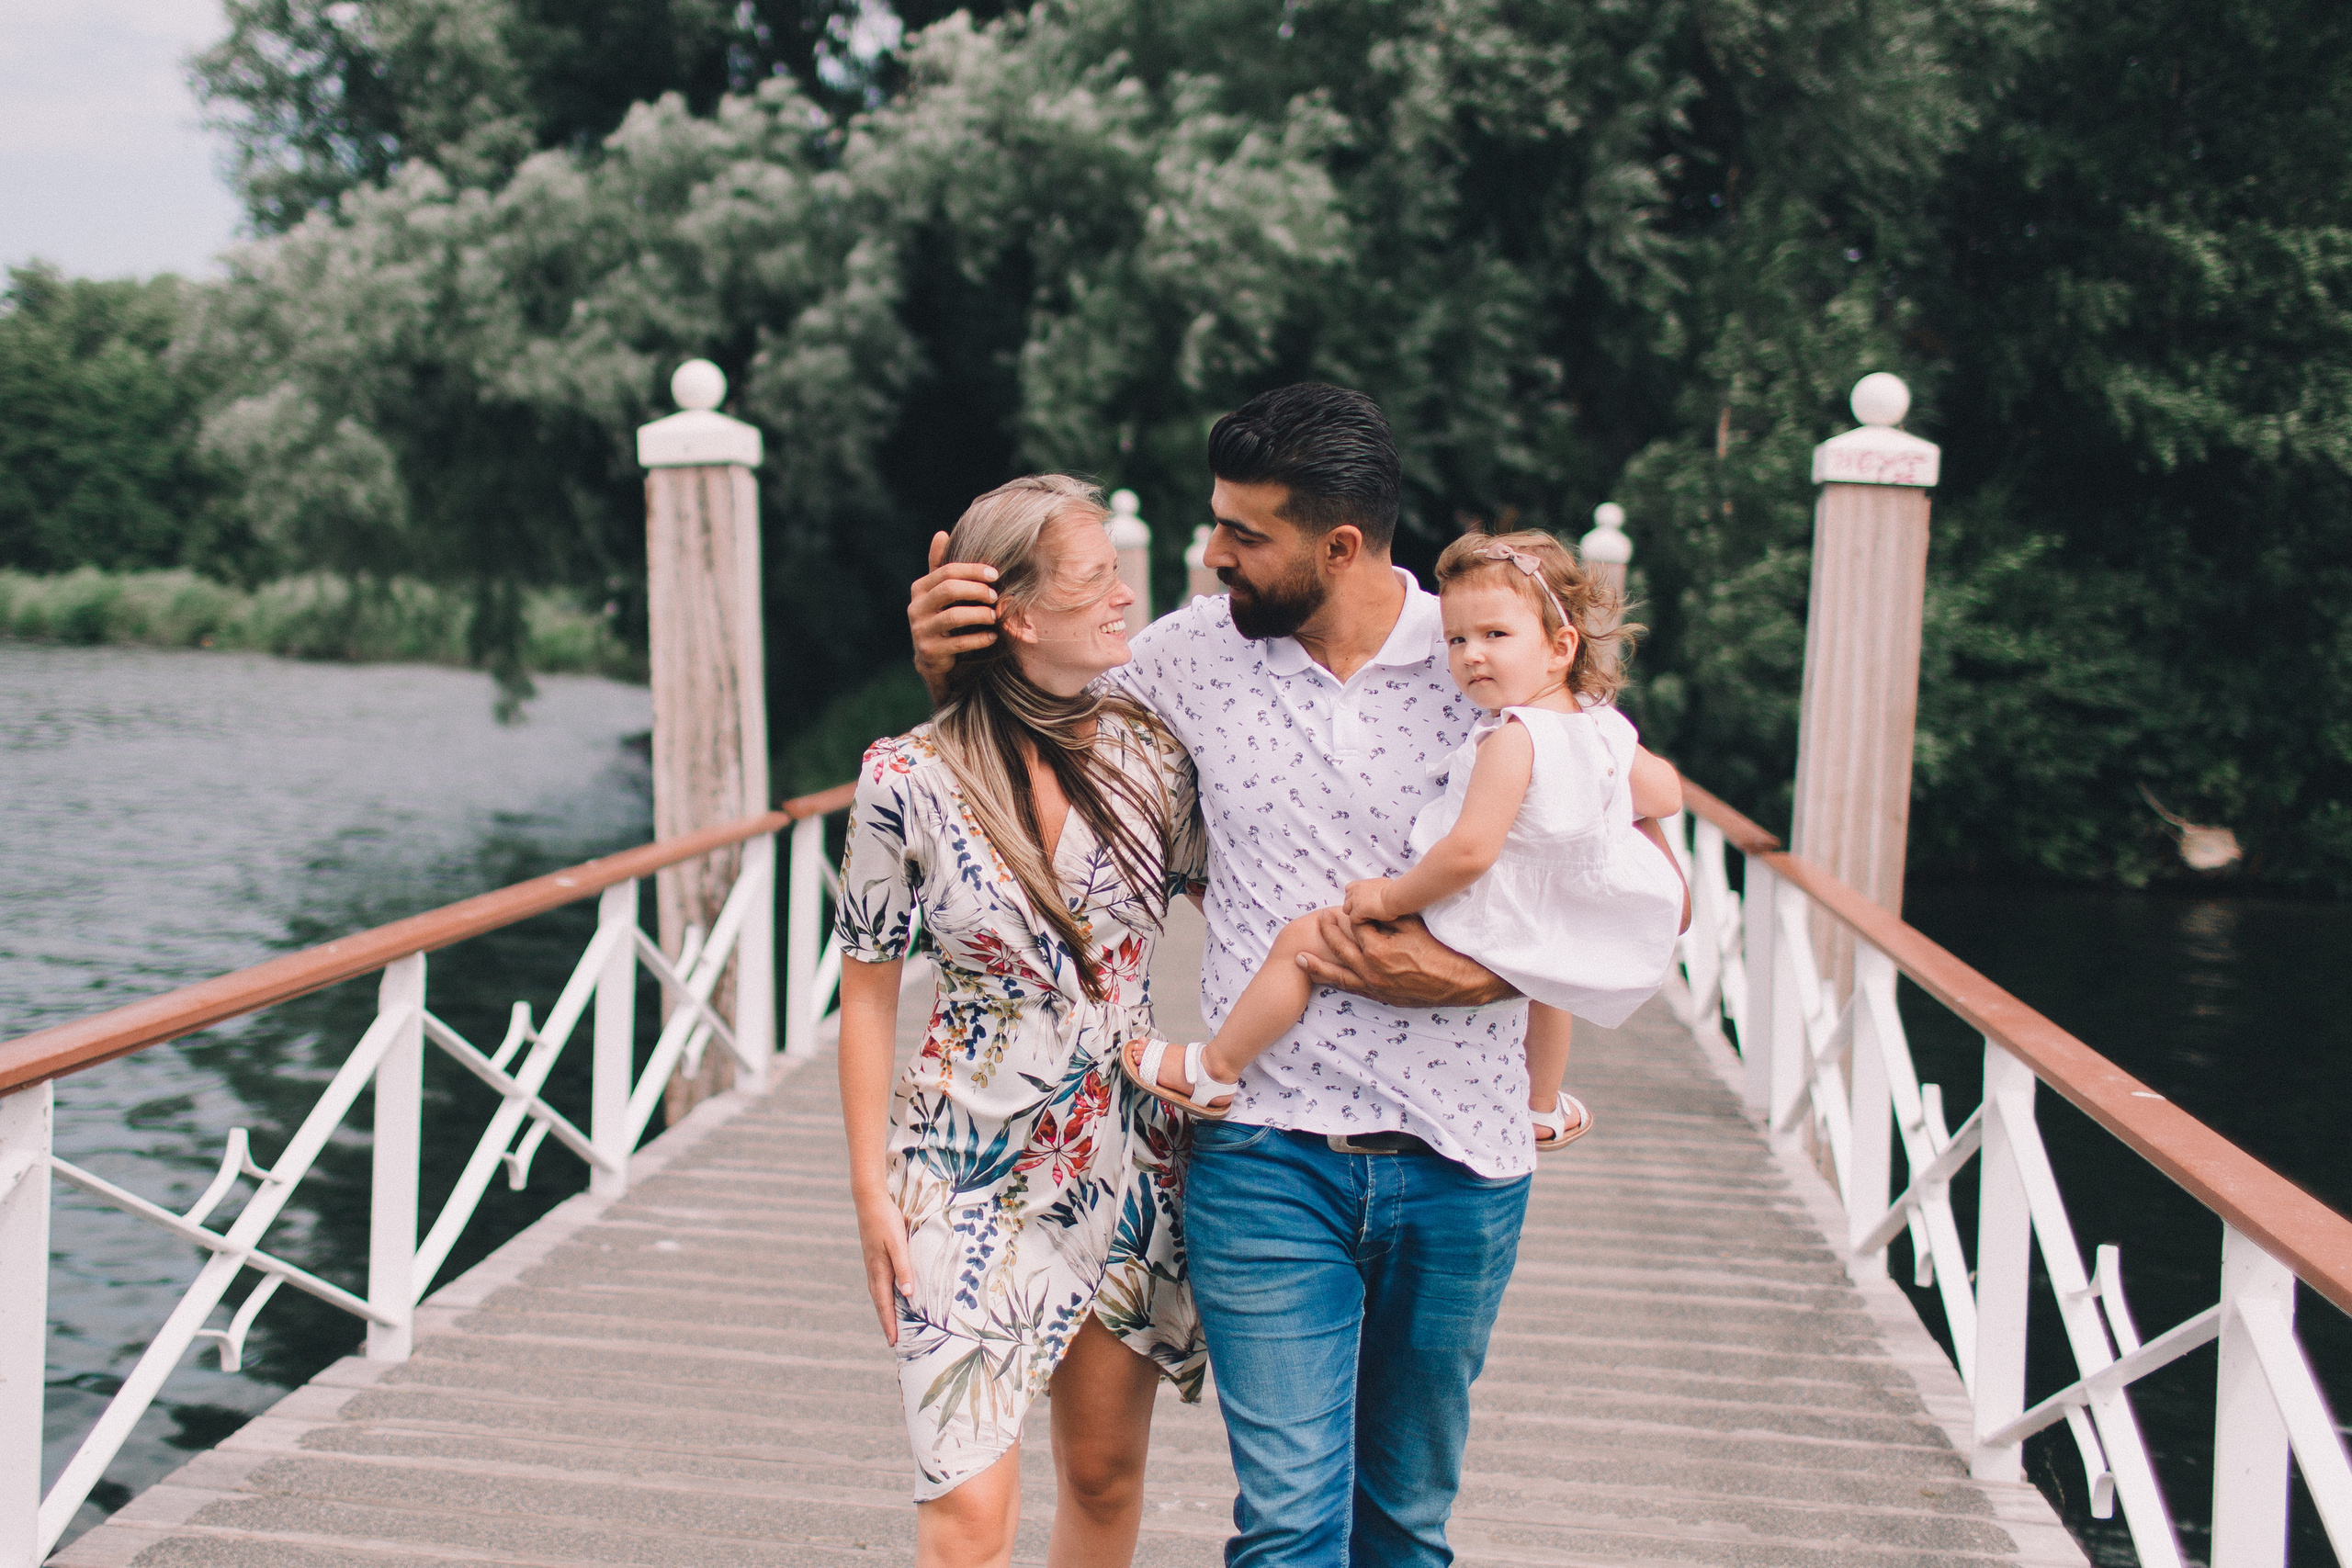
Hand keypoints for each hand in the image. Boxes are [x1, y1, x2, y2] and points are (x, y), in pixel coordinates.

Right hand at [852, 1188, 913, 1344]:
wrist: (869, 1201)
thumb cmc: (886, 1220)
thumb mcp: (898, 1244)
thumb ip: (903, 1268)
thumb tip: (907, 1295)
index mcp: (879, 1270)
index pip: (884, 1304)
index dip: (889, 1323)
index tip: (893, 1342)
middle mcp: (873, 1270)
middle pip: (879, 1302)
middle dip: (886, 1321)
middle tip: (892, 1340)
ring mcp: (872, 1263)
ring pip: (878, 1292)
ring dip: (884, 1308)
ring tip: (890, 1322)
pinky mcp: (873, 1255)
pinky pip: (878, 1281)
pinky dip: (883, 1293)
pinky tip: (888, 1292)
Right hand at [909, 531, 999, 700]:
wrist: (933, 658)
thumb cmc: (943, 618)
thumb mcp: (940, 592)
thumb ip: (940, 566)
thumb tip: (941, 533)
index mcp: (919, 588)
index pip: (946, 571)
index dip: (972, 570)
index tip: (995, 574)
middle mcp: (915, 607)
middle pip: (948, 590)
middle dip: (976, 590)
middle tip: (995, 595)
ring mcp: (920, 630)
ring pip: (953, 616)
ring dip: (979, 614)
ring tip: (995, 615)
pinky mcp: (928, 651)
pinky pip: (957, 643)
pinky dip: (979, 639)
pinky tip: (992, 636)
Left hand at [1297, 909, 1518, 1008]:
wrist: (1461, 981)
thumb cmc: (1441, 949)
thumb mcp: (1414, 925)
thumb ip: (1389, 915)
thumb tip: (1371, 905)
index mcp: (1378, 950)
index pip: (1355, 928)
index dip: (1350, 915)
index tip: (1343, 906)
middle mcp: (1372, 971)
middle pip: (1341, 949)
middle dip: (1328, 933)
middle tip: (1319, 919)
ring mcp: (1376, 987)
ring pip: (1340, 975)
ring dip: (1318, 966)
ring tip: (1299, 958)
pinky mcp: (1382, 997)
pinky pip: (1353, 989)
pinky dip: (1336, 982)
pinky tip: (1324, 978)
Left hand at [1341, 879, 1397, 922]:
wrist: (1395, 896)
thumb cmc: (1394, 891)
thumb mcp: (1382, 884)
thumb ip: (1375, 888)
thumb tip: (1380, 891)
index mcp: (1361, 884)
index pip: (1348, 889)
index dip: (1354, 897)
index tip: (1363, 902)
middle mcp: (1355, 890)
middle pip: (1346, 901)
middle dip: (1354, 907)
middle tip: (1367, 912)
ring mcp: (1354, 900)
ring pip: (1347, 910)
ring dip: (1355, 914)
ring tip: (1369, 916)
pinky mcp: (1357, 910)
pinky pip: (1353, 919)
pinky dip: (1361, 921)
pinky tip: (1372, 919)